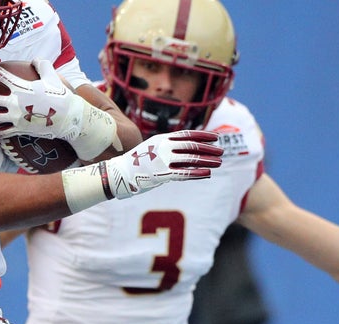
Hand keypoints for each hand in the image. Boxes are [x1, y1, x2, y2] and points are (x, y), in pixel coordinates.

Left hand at [0, 59, 116, 159]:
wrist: (67, 117)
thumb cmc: (59, 95)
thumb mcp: (52, 76)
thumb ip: (41, 65)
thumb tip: (34, 61)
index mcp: (20, 88)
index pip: (0, 76)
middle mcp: (15, 103)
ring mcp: (16, 118)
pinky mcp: (20, 130)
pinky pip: (3, 132)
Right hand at [102, 130, 222, 198]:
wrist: (117, 173)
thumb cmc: (134, 162)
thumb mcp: (150, 147)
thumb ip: (165, 146)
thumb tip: (181, 148)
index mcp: (162, 139)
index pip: (187, 135)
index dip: (203, 136)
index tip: (215, 138)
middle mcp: (164, 147)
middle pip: (192, 147)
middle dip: (208, 149)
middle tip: (221, 152)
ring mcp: (163, 161)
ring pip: (190, 160)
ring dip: (206, 161)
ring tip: (218, 163)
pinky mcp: (161, 174)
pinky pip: (183, 174)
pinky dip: (197, 173)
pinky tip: (207, 173)